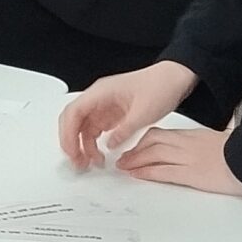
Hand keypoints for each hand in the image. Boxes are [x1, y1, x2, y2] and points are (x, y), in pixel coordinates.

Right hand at [57, 60, 198, 168]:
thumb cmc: (160, 86)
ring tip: (90, 163)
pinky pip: (95, 130)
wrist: (174, 78)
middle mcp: (99, 98)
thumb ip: (124, 131)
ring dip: (82, 145)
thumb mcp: (144, 113)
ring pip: (83, 127)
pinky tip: (100, 154)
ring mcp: (104, 105)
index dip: (68, 134)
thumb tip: (110, 145)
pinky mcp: (112, 113)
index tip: (72, 151)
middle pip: (73, 120)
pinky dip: (93, 143)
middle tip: (77, 161)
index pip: (74, 112)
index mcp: (101, 92)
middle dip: (71, 142)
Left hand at [116, 126, 241, 198]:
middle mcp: (189, 145)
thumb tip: (208, 151)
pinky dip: (147, 172)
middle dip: (136, 150)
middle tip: (124, 158)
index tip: (137, 147)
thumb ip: (211, 146)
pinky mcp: (192, 174)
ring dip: (136, 161)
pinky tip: (137, 174)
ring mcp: (189, 159)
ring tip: (124, 167)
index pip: (164, 135)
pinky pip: (163, 171)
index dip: (146, 141)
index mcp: (197, 136)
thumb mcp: (226, 144)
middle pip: (154, 142)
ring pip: (154, 155)